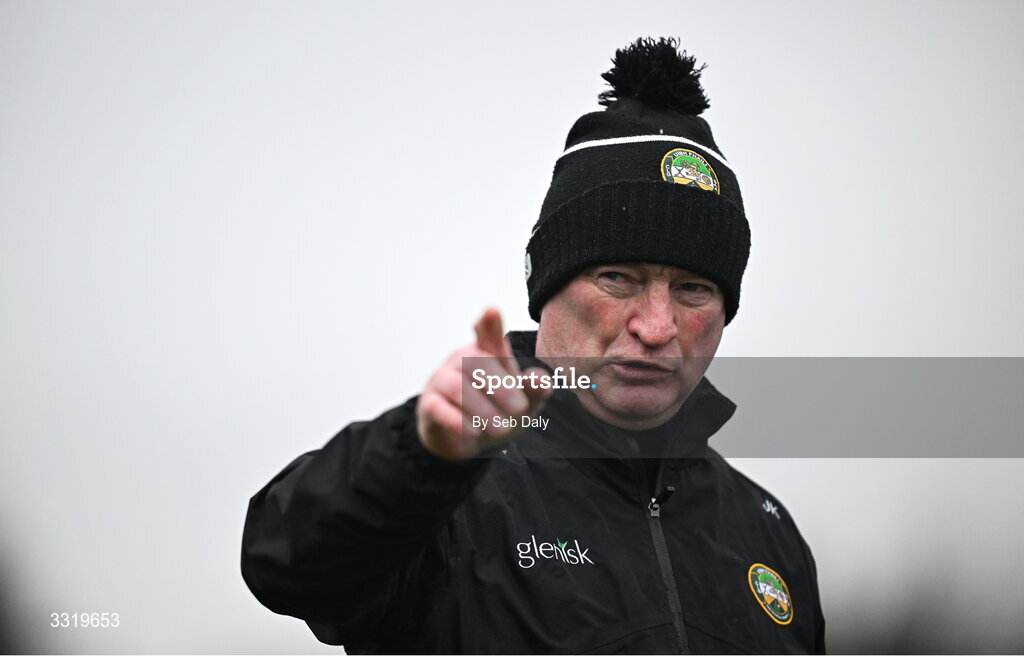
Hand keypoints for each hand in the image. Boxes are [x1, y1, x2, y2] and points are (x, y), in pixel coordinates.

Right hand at [415, 308, 550, 459]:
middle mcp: (461, 360)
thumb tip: (540, 379)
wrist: (467, 442)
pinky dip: (457, 421)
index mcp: (487, 353)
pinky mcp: (428, 405)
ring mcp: (441, 380)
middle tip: (520, 409)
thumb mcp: (524, 402)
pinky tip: (473, 432)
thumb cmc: (498, 411)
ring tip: (502, 429)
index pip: (487, 334)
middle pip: (477, 363)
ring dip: (482, 409)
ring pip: (458, 387)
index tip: (492, 311)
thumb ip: (535, 390)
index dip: (489, 323)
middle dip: (501, 387)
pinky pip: (438, 408)